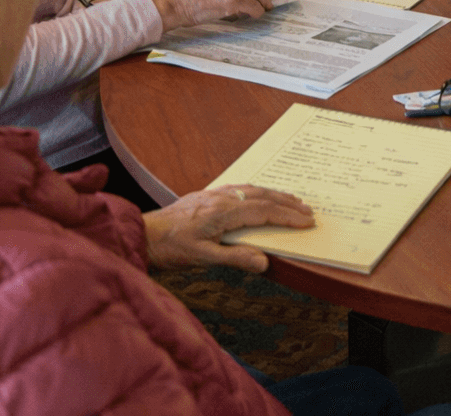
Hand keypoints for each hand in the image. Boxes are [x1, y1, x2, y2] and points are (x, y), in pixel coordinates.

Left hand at [143, 184, 313, 271]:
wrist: (142, 234)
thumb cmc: (170, 248)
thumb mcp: (202, 258)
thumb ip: (235, 258)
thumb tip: (264, 261)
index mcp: (222, 212)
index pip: (263, 211)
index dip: (287, 216)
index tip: (306, 221)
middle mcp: (220, 198)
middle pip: (262, 196)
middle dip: (287, 203)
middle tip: (308, 210)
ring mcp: (213, 195)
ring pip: (251, 189)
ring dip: (274, 194)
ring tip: (292, 200)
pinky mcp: (206, 196)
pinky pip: (239, 188)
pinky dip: (257, 191)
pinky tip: (260, 195)